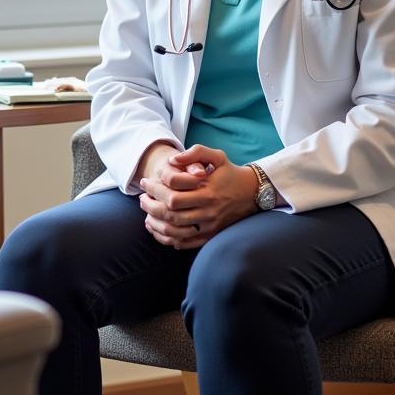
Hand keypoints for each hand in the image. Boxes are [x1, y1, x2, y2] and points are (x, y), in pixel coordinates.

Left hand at [138, 144, 257, 249]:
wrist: (253, 193)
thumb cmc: (230, 172)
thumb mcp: (217, 156)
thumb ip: (196, 152)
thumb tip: (172, 160)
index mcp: (207, 189)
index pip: (173, 193)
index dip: (154, 188)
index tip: (145, 182)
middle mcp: (208, 209)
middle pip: (170, 212)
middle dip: (150, 205)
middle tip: (141, 198)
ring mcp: (210, 224)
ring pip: (175, 230)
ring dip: (155, 223)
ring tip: (146, 214)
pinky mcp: (211, 235)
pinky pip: (185, 242)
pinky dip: (168, 238)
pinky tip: (158, 229)